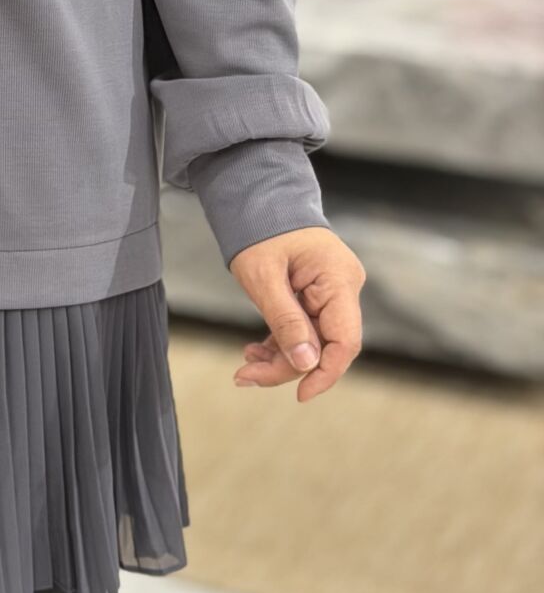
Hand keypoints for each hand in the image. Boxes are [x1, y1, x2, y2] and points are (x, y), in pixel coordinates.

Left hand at [227, 225, 364, 402]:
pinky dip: (280, 344)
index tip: (300, 393)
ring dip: (279, 359)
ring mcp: (330, 293)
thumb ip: (286, 321)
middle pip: (325, 345)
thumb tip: (306, 364)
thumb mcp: (264, 276)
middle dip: (287, 367)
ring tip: (245, 367)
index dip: (325, 372)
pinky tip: (255, 352)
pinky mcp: (315, 297)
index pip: (346, 340)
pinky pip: (303, 330)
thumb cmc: (262, 227)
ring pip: (312, 342)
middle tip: (245, 376)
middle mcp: (342, 288)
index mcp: (339, 279)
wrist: (258, 199)